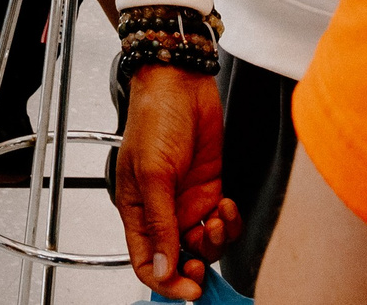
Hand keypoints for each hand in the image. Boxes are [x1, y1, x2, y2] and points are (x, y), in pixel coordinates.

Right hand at [113, 67, 235, 299]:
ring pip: (205, 244)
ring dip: (216, 240)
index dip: (166, 281)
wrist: (183, 83)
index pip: (147, 262)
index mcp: (137, 211)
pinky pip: (222, 222)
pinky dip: (229, 221)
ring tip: (218, 218)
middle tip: (205, 261)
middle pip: (179, 259)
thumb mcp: (153, 174)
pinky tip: (226, 204)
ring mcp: (187, 201)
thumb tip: (163, 268)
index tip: (189, 288)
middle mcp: (162, 211)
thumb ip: (160, 223)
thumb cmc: (156, 118)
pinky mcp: (210, 189)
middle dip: (195, 266)